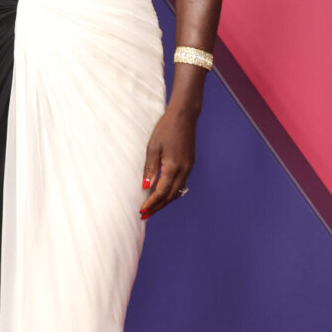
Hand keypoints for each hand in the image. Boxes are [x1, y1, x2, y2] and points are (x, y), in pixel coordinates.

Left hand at [139, 105, 195, 219]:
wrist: (184, 116)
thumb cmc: (166, 129)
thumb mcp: (153, 148)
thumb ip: (150, 169)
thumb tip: (146, 187)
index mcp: (173, 167)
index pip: (161, 192)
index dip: (151, 204)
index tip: (141, 211)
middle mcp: (183, 170)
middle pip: (170, 196)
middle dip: (157, 207)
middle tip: (145, 215)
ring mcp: (188, 168)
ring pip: (176, 192)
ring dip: (164, 202)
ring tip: (152, 208)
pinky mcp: (189, 164)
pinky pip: (180, 184)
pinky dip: (171, 192)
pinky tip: (163, 194)